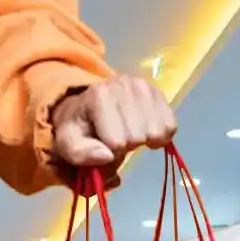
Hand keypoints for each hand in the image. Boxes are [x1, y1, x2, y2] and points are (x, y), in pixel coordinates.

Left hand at [51, 75, 177, 173]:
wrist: (87, 108)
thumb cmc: (78, 129)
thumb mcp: (68, 144)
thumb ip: (80, 154)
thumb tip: (107, 155)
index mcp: (99, 95)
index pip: (117, 142)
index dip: (111, 151)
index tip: (103, 144)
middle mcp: (123, 84)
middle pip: (139, 137)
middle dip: (128, 145)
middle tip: (117, 138)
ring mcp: (143, 86)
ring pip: (157, 131)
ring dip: (144, 140)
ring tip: (130, 133)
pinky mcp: (158, 92)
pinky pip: (171, 125)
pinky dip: (161, 135)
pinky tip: (146, 131)